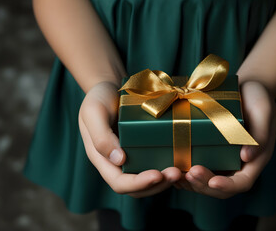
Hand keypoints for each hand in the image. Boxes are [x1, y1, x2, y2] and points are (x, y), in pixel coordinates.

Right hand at [78, 82, 181, 197]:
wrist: (108, 87)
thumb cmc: (98, 98)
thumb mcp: (94, 113)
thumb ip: (101, 136)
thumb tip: (119, 160)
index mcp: (102, 159)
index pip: (119, 183)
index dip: (138, 183)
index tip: (157, 175)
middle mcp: (116, 163)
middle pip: (136, 188)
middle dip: (157, 185)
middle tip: (177, 173)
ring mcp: (130, 158)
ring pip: (147, 181)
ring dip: (165, 181)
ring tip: (181, 171)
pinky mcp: (142, 150)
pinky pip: (154, 165)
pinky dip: (166, 169)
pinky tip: (181, 164)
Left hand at [174, 81, 275, 198]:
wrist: (246, 89)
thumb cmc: (257, 98)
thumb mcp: (263, 111)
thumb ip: (260, 134)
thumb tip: (247, 157)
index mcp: (254, 159)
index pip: (242, 182)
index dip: (228, 186)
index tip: (213, 182)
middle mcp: (237, 165)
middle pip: (220, 188)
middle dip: (203, 184)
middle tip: (189, 174)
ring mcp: (222, 160)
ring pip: (205, 182)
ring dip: (191, 182)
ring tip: (177, 174)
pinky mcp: (209, 152)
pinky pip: (197, 167)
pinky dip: (184, 172)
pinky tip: (172, 167)